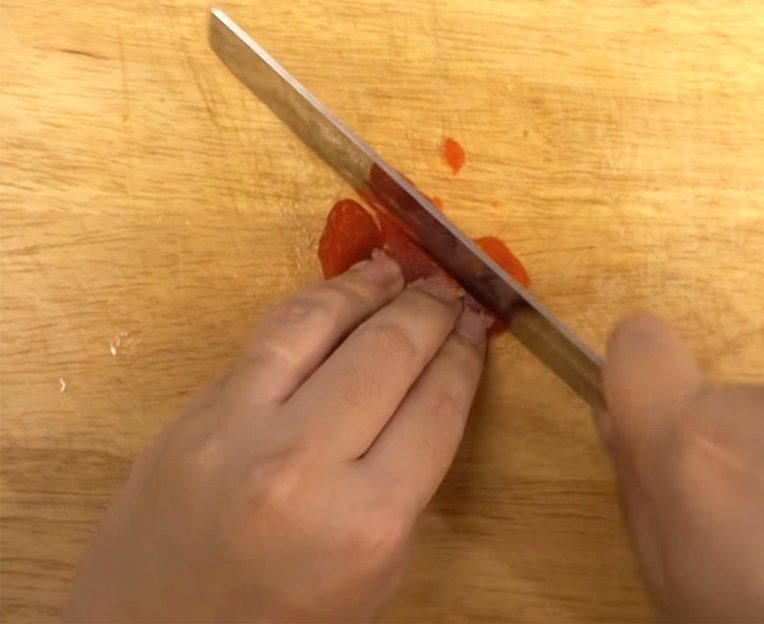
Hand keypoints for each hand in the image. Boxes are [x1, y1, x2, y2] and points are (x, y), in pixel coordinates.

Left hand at [64, 251, 490, 622]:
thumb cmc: (279, 623)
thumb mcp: (373, 578)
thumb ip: (405, 485)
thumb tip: (428, 389)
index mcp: (365, 524)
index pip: (435, 409)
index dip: (462, 358)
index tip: (475, 327)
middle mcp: (304, 464)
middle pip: (386, 355)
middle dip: (428, 312)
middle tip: (448, 289)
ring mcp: (239, 429)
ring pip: (319, 325)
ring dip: (367, 288)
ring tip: (397, 268)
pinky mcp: (195, 412)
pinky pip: (266, 337)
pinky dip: (312, 304)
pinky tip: (337, 292)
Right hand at [599, 313, 763, 622]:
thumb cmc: (748, 617)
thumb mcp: (667, 573)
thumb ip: (634, 481)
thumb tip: (615, 418)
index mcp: (688, 442)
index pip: (639, 341)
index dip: (634, 371)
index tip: (647, 414)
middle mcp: (762, 410)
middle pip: (715, 397)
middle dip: (717, 441)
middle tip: (739, 515)